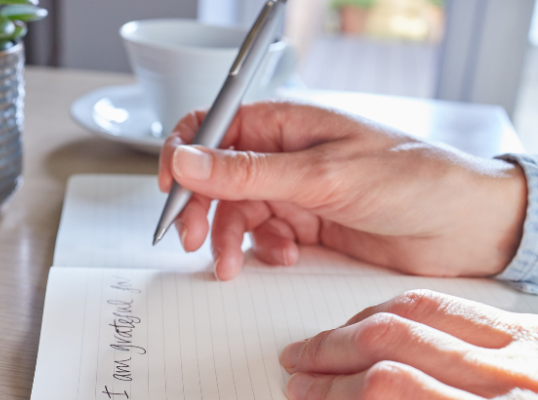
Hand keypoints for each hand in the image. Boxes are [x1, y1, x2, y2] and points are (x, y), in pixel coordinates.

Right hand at [158, 102, 527, 280]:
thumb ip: (247, 171)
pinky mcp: (305, 222)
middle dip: (200, 208)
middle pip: (216, 177)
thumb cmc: (410, 177)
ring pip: (236, 212)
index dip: (183, 155)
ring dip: (229, 239)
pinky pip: (262, 235)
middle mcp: (283, 154)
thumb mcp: (320, 175)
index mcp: (284, 122)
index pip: (211, 128)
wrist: (464, 226)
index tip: (170, 189)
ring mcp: (293, 190)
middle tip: (191, 238)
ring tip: (232, 264)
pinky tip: (286, 254)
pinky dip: (263, 250)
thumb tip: (186, 159)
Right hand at [279, 290, 537, 398]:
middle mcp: (507, 377)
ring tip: (319, 342)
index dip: (333, 393)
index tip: (301, 397)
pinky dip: (395, 307)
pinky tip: (369, 319)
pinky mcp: (526, 328)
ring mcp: (520, 346)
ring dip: (352, 326)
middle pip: (392, 343)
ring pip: (412, 313)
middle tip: (296, 368)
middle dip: (330, 355)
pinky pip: (446, 303)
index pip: (390, 388)